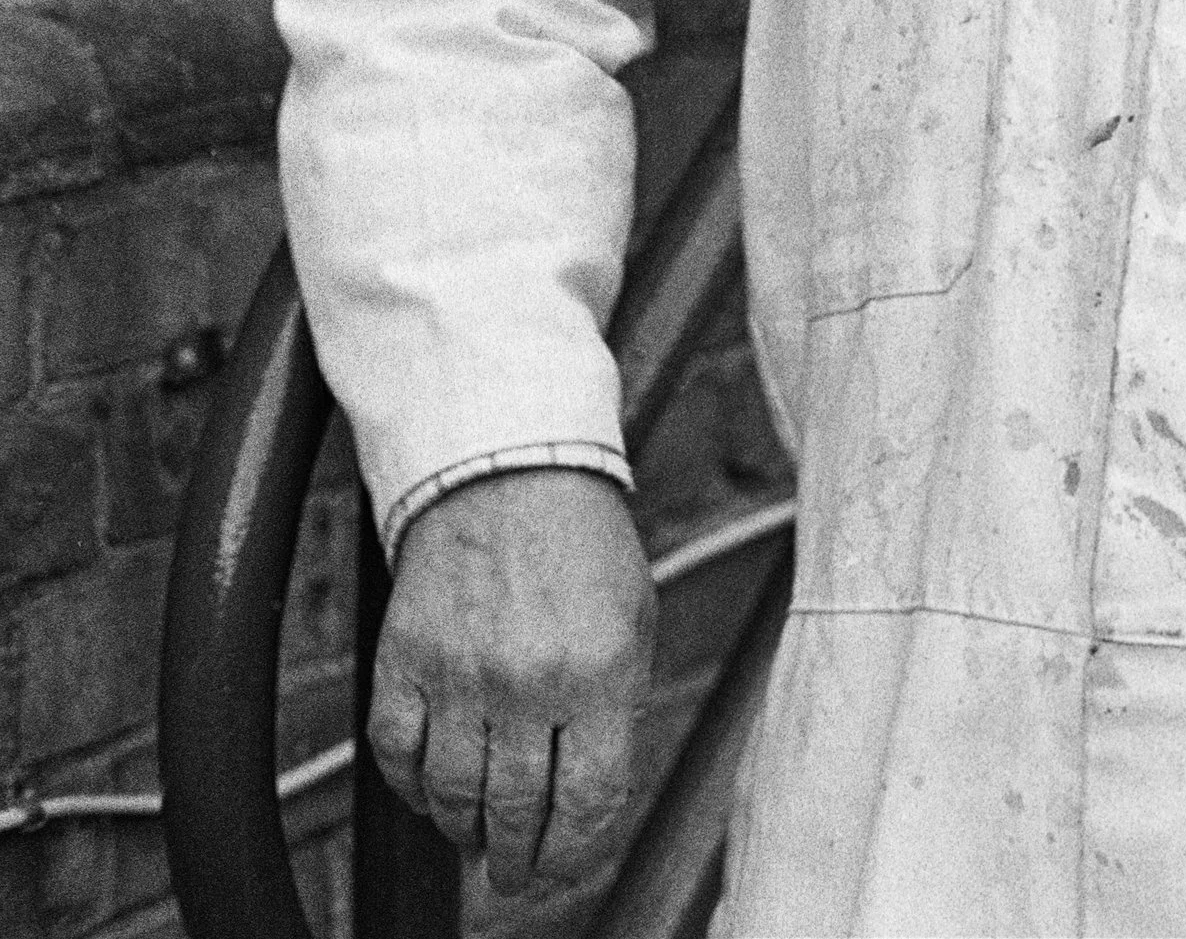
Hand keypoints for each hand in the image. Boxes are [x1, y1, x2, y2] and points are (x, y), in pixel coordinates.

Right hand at [368, 465, 654, 892]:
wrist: (507, 464)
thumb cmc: (580, 544)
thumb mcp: (631, 618)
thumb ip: (616, 709)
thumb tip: (589, 801)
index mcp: (599, 672)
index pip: (589, 804)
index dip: (576, 854)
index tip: (564, 867)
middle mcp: (528, 682)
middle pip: (518, 816)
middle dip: (518, 864)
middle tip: (515, 878)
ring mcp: (460, 674)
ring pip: (454, 798)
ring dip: (465, 831)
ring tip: (477, 836)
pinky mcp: (403, 660)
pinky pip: (397, 757)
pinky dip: (412, 788)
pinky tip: (431, 789)